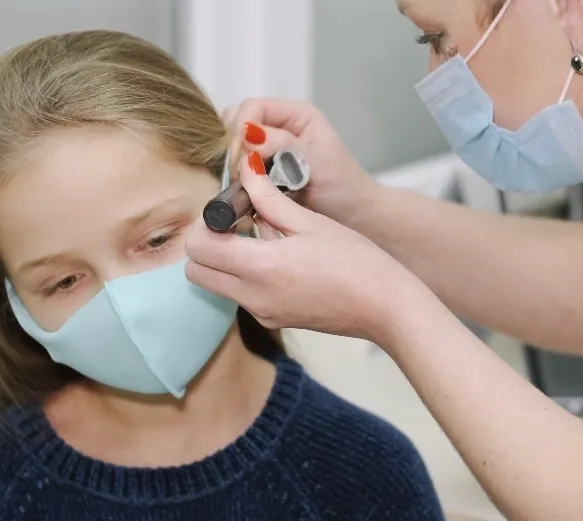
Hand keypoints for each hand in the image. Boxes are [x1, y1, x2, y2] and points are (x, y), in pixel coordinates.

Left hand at [185, 150, 429, 341]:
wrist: (386, 306)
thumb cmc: (356, 261)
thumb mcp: (310, 222)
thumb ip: (269, 197)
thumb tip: (245, 167)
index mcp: (260, 267)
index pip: (198, 247)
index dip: (206, 224)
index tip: (229, 210)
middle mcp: (253, 296)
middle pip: (196, 271)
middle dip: (206, 245)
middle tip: (237, 224)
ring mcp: (263, 312)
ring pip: (217, 285)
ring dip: (226, 260)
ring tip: (264, 239)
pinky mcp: (275, 320)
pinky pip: (242, 296)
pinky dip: (247, 276)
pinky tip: (281, 259)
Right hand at [221, 98, 379, 223]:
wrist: (353, 217)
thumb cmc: (344, 189)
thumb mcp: (316, 162)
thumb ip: (284, 145)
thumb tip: (249, 133)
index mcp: (297, 114)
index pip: (253, 108)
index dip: (241, 130)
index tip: (240, 158)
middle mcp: (281, 125)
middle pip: (238, 120)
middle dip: (233, 144)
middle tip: (238, 173)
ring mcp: (270, 147)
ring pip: (235, 142)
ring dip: (232, 160)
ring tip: (242, 182)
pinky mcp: (263, 168)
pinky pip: (239, 163)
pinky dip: (235, 174)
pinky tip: (242, 188)